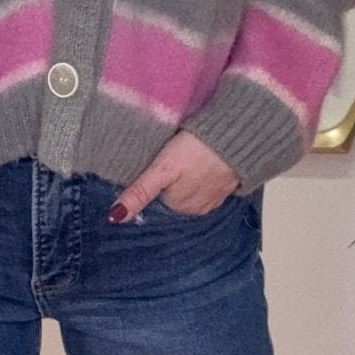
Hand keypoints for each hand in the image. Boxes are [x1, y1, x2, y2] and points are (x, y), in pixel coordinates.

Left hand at [108, 130, 240, 220]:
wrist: (239, 136)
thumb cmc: (196, 150)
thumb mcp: (162, 169)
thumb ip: (140, 192)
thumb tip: (115, 218)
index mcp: (179, 207)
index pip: (156, 199)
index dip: (153, 182)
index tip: (154, 166)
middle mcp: (197, 209)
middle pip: (173, 195)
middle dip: (170, 181)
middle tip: (170, 158)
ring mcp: (214, 198)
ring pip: (190, 190)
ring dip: (187, 177)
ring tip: (186, 158)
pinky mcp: (227, 185)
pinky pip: (207, 184)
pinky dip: (203, 174)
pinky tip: (201, 160)